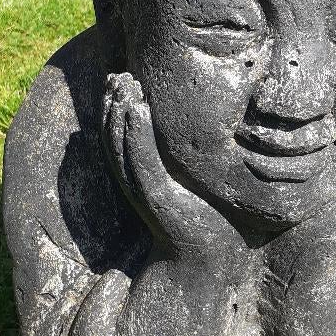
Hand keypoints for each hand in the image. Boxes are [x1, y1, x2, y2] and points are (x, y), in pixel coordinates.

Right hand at [102, 72, 249, 266]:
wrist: (211, 260)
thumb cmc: (213, 219)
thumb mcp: (201, 181)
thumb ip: (197, 158)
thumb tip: (221, 129)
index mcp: (147, 174)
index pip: (123, 136)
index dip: (117, 108)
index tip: (121, 78)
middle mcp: (140, 179)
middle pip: (116, 136)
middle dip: (114, 104)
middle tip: (117, 74)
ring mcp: (146, 188)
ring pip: (122, 145)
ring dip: (120, 112)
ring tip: (124, 84)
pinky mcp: (158, 196)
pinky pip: (141, 160)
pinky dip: (135, 133)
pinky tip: (135, 109)